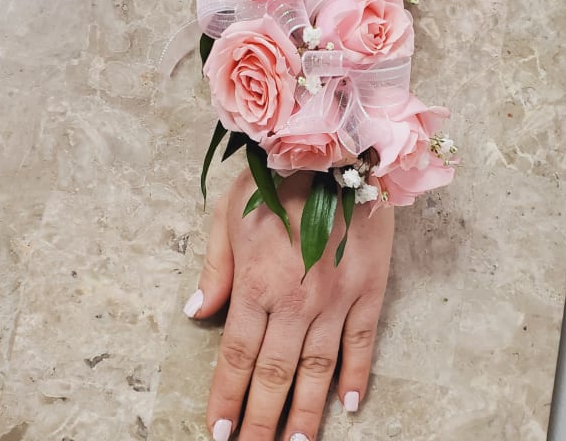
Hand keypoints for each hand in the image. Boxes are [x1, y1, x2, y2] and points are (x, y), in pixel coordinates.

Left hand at [184, 169, 393, 440]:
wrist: (336, 152)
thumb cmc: (276, 179)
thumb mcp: (228, 213)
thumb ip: (214, 267)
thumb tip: (196, 312)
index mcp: (256, 283)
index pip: (237, 356)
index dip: (226, 397)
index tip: (219, 432)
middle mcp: (295, 302)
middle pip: (273, 375)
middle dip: (259, 421)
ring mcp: (336, 300)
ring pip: (317, 371)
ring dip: (304, 413)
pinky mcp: (369, 290)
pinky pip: (363, 343)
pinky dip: (356, 377)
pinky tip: (350, 406)